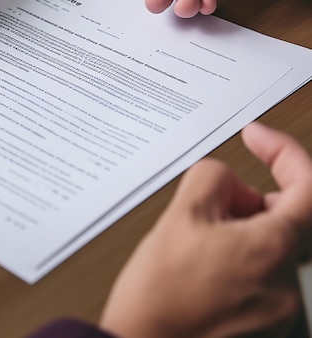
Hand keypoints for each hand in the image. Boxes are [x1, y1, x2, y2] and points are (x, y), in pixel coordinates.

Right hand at [99, 122, 311, 337]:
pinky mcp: (268, 326)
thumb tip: (228, 179)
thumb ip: (212, 177)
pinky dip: (244, 254)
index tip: (258, 137)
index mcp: (274, 250)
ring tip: (201, 238)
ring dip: (245, 226)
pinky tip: (207, 265)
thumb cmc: (160, 298)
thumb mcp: (180, 215)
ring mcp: (282, 311)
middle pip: (292, 216)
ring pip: (275, 244)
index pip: (308, 185)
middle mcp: (290, 285)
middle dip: (256, 196)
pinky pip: (267, 273)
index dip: (283, 151)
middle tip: (218, 197)